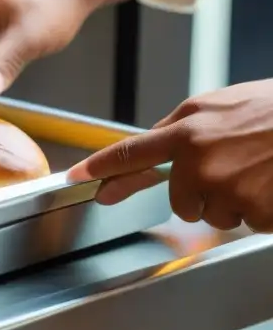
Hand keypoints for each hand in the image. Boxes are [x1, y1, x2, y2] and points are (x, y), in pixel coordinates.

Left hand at [67, 80, 272, 231]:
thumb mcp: (222, 106)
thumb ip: (183, 129)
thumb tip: (155, 152)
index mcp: (187, 128)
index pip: (130, 151)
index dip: (100, 168)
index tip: (75, 178)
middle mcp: (199, 159)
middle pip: (179, 202)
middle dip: (202, 195)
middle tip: (236, 170)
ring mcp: (226, 187)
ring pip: (213, 216)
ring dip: (235, 204)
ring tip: (261, 173)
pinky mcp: (253, 210)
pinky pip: (247, 223)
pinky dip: (262, 212)